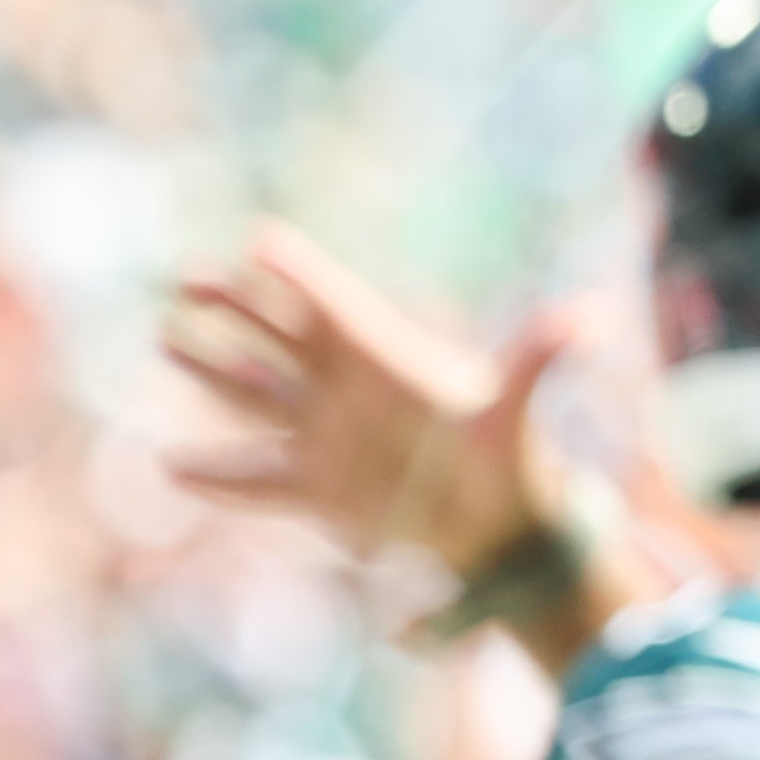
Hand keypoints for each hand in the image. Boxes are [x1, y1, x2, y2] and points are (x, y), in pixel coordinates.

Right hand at [163, 221, 571, 581]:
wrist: (499, 520)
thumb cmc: (507, 453)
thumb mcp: (517, 405)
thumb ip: (540, 356)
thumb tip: (591, 318)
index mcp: (387, 357)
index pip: (335, 306)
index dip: (299, 276)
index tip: (260, 239)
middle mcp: (346, 389)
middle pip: (280, 338)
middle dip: (235, 307)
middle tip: (188, 273)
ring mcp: (324, 435)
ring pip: (257, 394)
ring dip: (213, 370)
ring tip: (168, 336)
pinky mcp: (316, 487)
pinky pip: (258, 480)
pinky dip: (220, 477)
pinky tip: (173, 465)